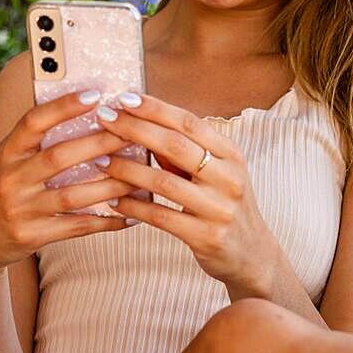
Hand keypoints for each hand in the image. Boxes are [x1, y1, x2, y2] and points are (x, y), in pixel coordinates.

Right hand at [0, 90, 139, 275]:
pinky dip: (106, 221)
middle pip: (58, 157)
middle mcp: (10, 178)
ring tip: (141, 176)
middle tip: (133, 133)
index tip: (94, 94)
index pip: (33, 122)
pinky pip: (76, 227)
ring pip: (73, 195)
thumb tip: (92, 109)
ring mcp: (20, 209)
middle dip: (99, 143)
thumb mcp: (13, 159)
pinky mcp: (31, 236)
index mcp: (8, 152)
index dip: (62, 106)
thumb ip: (41, 139)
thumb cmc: (8, 187)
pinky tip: (131, 215)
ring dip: (111, 185)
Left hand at [93, 92, 278, 293]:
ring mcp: (220, 208)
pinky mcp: (207, 237)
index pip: (189, 122)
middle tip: (104, 118)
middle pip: (175, 145)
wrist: (252, 255)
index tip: (124, 98)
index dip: (155, 108)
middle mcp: (229, 178)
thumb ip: (184, 152)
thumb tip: (141, 124)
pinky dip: (135, 207)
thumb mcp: (215, 173)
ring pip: (164, 182)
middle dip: (135, 129)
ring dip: (127, 169)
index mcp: (231, 155)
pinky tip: (114, 200)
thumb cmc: (224, 205)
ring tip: (99, 160)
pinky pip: (161, 218)